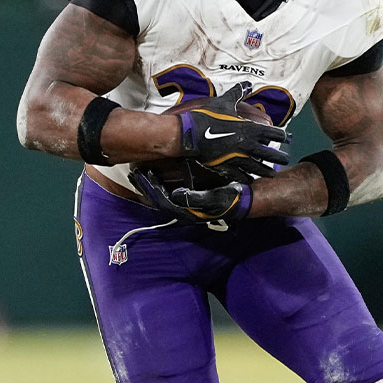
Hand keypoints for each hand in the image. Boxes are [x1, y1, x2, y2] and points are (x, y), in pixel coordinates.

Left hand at [129, 168, 251, 222]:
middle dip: (146, 185)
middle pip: (159, 198)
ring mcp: (188, 205)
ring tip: (141, 172)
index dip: (150, 188)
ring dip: (152, 184)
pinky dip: (163, 182)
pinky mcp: (193, 199)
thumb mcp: (215, 198)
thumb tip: (175, 194)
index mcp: (188, 210)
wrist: (248, 201)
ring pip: (164, 194)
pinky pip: (172, 191)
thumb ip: (195, 198)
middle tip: (134, 172)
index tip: (140, 175)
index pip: (162, 201)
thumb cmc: (232, 199)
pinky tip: (159, 174)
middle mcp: (186, 209)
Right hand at [177, 82, 290, 180]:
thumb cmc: (206, 116)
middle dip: (280, 157)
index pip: (273, 133)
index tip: (287, 138)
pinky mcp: (227, 167)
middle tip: (286, 160)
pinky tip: (251, 180)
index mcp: (249, 128)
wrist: (189, 133)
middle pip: (270, 153)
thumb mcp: (223, 102)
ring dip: (266, 171)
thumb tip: (247, 83)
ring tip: (272, 174)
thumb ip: (238, 93)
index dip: (282, 136)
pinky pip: (241, 176)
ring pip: (258, 168)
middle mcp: (247, 144)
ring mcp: (238, 158)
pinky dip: (247, 179)